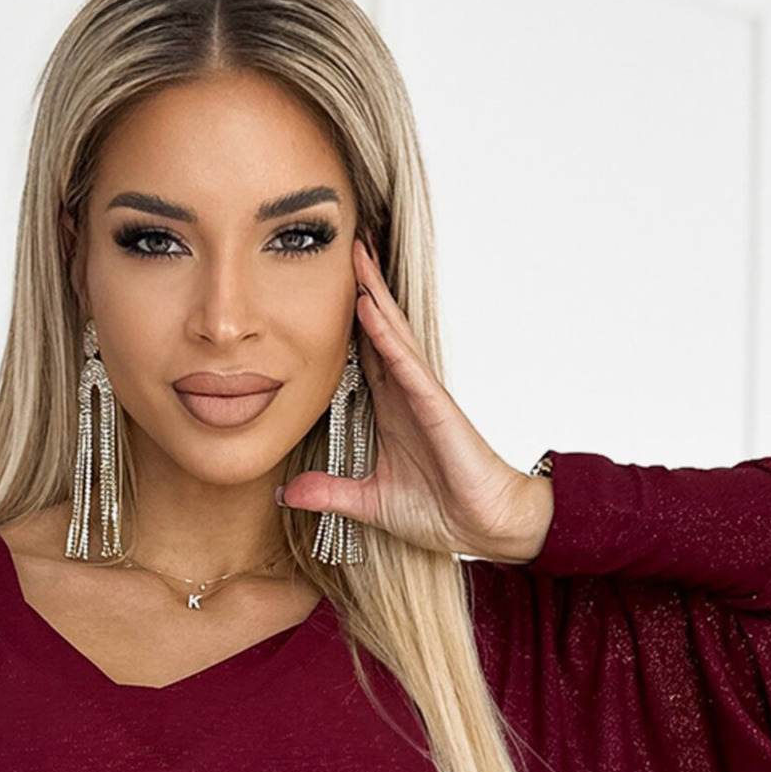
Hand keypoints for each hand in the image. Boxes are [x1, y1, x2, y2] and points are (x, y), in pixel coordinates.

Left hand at [278, 235, 554, 565]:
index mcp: (389, 409)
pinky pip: (406, 363)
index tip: (322, 287)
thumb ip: (329, 493)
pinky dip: (386, 334)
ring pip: (393, 333)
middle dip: (361, 287)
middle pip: (378, 329)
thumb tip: (286, 494)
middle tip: (343, 245)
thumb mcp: (369, 502)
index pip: (362, 353)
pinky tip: (368, 307)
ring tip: (356, 254)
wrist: (484, 526)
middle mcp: (405, 393)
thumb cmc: (440, 511)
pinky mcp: (436, 405)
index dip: (343, 321)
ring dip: (372, 294)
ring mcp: (422, 395)